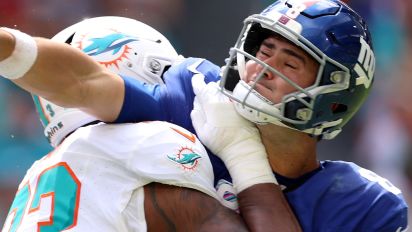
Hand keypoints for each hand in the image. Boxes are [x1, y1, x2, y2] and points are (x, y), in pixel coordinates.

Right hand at [190, 73, 276, 191]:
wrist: (243, 148)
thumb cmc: (221, 142)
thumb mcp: (202, 132)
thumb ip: (196, 116)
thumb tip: (196, 103)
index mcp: (211, 104)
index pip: (202, 87)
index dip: (197, 81)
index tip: (196, 79)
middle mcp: (224, 98)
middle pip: (213, 86)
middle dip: (207, 89)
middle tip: (205, 97)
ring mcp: (235, 100)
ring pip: (223, 89)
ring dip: (218, 91)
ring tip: (216, 100)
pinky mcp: (242, 104)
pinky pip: (232, 94)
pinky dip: (228, 95)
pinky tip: (227, 103)